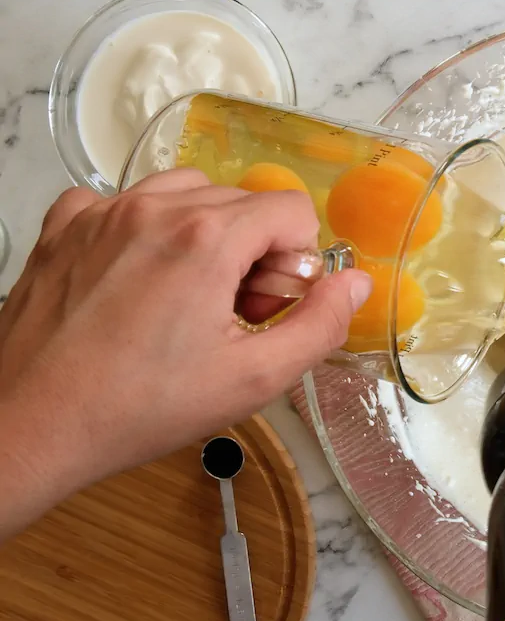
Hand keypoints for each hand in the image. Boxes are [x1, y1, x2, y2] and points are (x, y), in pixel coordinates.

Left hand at [0, 170, 370, 538]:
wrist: (29, 427)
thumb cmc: (139, 408)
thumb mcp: (254, 381)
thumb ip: (321, 325)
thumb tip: (355, 283)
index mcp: (207, 239)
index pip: (291, 209)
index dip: (297, 261)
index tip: (268, 307)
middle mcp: (154, 208)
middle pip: (242, 201)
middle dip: (253, 251)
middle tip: (230, 316)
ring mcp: (102, 210)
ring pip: (187, 192)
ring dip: (204, 235)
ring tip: (187, 297)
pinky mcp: (64, 225)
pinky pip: (125, 202)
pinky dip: (144, 232)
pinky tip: (136, 283)